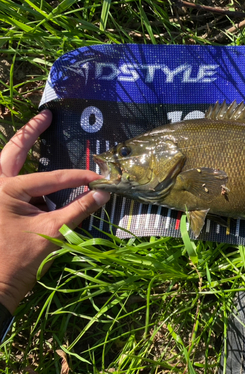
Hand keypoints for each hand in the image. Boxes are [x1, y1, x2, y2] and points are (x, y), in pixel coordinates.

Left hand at [0, 110, 109, 313]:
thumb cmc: (20, 258)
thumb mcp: (54, 230)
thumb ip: (80, 208)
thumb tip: (105, 193)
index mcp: (7, 189)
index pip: (52, 177)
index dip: (80, 177)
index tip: (101, 178)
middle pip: (13, 151)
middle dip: (31, 132)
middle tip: (46, 115)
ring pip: (6, 165)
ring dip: (21, 149)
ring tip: (37, 130)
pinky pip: (11, 184)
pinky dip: (26, 178)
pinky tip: (40, 180)